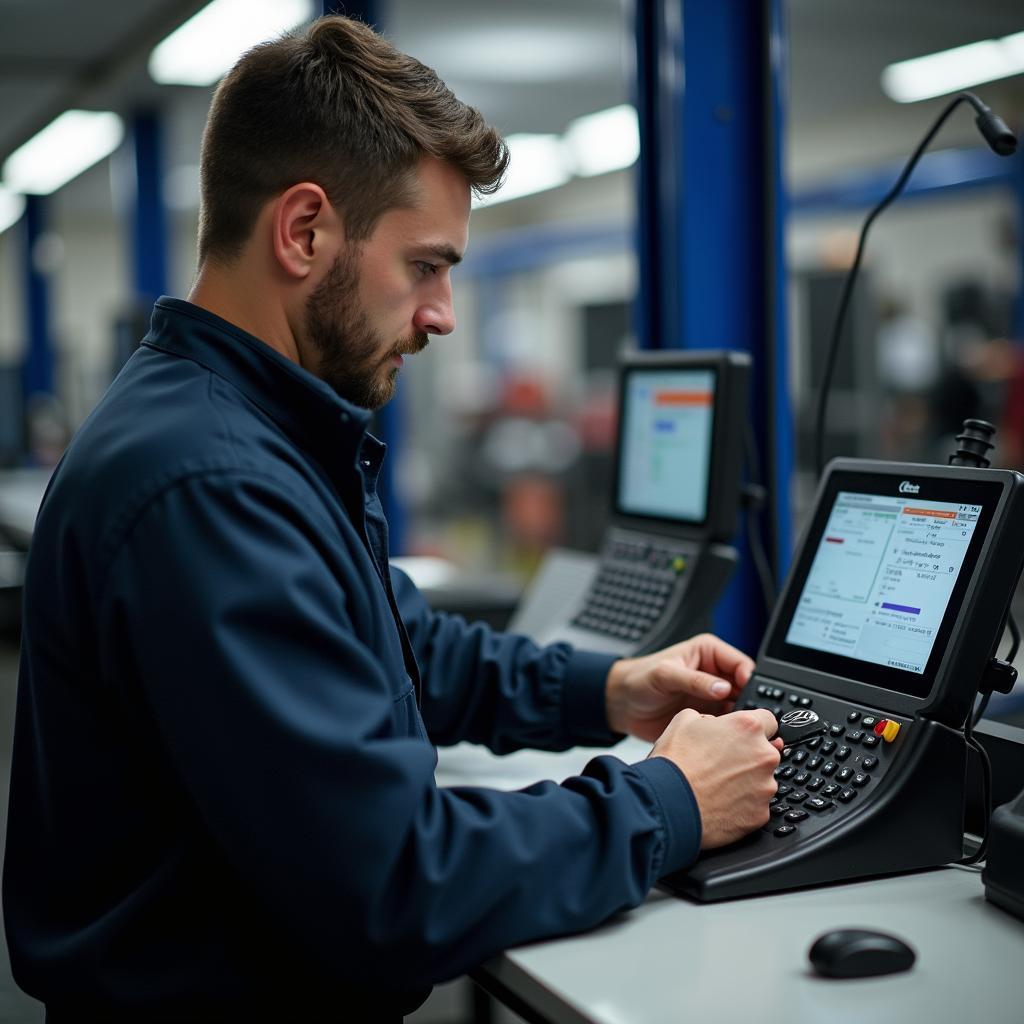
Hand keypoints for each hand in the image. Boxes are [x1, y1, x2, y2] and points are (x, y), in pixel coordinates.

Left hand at [605, 633, 755, 740]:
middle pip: (746, 688)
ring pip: (740, 709)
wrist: (622, 704)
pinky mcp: (709, 717)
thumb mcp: (665, 675)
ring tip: (738, 729)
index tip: (749, 695)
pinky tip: (728, 738)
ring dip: (740, 719)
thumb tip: (723, 688)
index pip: (741, 664)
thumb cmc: (639, 679)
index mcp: (709, 653)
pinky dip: (730, 732)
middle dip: (749, 702)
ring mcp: (713, 697)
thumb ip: (694, 680)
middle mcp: (715, 674)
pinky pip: (728, 725)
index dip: (749, 679)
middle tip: (748, 717)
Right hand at [649, 708, 782, 848]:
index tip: (743, 735)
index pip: (769, 720)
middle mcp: (763, 756)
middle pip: (766, 752)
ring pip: (762, 780)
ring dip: (746, 780)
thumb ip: (709, 717)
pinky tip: (720, 801)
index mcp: (747, 727)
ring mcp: (765, 787)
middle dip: (749, 755)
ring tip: (717, 785)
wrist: (668, 804)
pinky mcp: (760, 814)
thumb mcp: (683, 720)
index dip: (752, 728)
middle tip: (721, 763)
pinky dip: (742, 804)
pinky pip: (756, 805)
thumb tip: (714, 724)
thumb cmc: (675, 763)